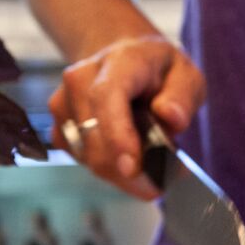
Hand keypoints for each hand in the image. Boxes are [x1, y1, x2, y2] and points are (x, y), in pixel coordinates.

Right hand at [48, 36, 205, 199]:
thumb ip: (183, 96)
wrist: (124, 62)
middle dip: (128, 171)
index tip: (132, 168)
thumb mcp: (186, 75)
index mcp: (118, 63)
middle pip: (94, 138)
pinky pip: (84, 162)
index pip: (107, 97)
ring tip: (147, 160)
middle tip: (161, 181)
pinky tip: (126, 157)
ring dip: (121, 172)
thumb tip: (171, 117)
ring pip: (89, 157)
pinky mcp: (59, 129)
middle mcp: (81, 80)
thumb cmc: (158, 72)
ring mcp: (64, 104)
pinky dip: (109, 171)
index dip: (117, 135)